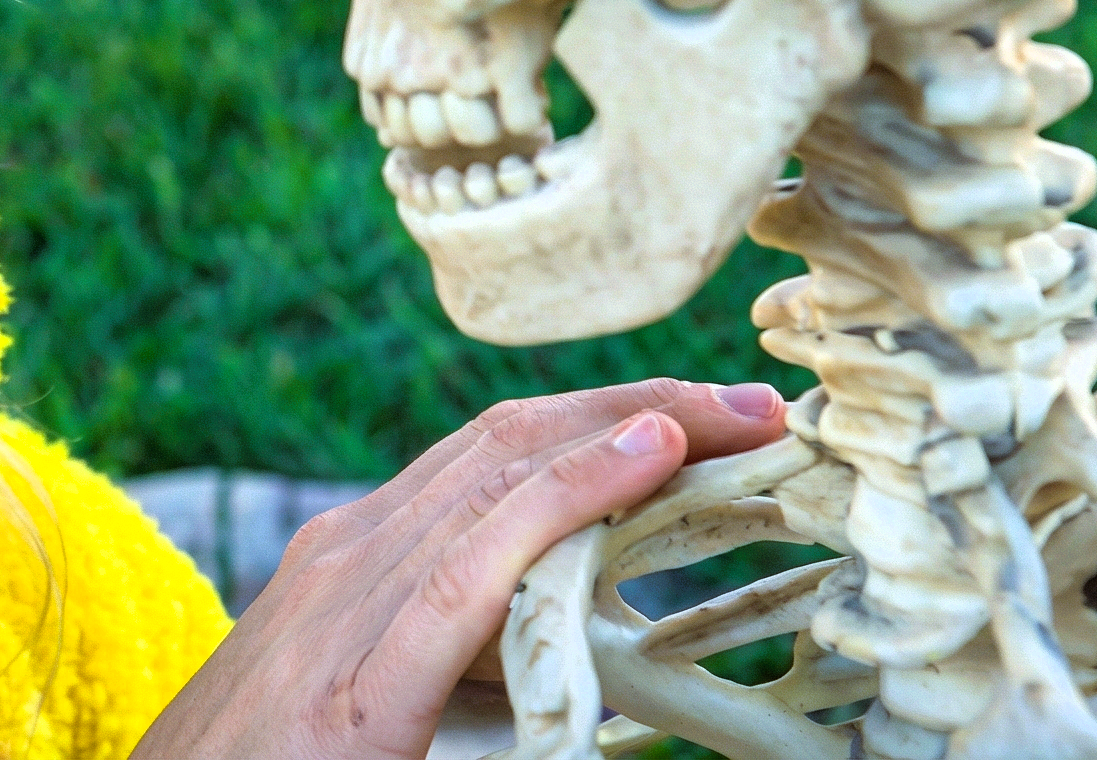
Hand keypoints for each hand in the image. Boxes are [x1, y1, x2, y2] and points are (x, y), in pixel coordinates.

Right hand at [131, 377, 788, 758]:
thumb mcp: (370, 690)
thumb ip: (454, 651)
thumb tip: (556, 631)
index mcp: (354, 558)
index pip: (493, 456)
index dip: (602, 423)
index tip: (703, 423)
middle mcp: (348, 553)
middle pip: (509, 442)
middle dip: (635, 405)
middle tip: (751, 405)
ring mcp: (344, 601)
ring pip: (502, 476)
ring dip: (631, 429)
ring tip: (731, 418)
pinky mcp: (358, 678)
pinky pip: (475, 564)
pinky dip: (568, 496)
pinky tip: (642, 458)